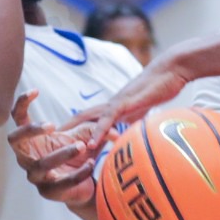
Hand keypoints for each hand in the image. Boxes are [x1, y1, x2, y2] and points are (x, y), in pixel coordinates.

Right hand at [8, 91, 97, 206]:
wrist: (82, 182)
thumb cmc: (77, 153)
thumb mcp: (85, 135)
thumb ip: (96, 127)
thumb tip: (114, 129)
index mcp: (31, 139)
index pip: (18, 119)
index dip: (21, 104)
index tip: (36, 90)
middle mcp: (27, 156)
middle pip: (15, 140)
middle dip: (31, 131)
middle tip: (51, 125)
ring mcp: (35, 175)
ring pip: (41, 164)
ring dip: (61, 154)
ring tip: (81, 146)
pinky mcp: (48, 192)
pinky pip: (60, 182)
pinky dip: (77, 173)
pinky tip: (90, 164)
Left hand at [65, 63, 188, 149]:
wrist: (172, 70)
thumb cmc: (161, 87)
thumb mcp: (146, 108)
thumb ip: (137, 121)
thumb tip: (134, 135)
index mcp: (115, 106)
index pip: (89, 119)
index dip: (74, 130)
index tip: (60, 143)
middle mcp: (111, 104)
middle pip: (81, 118)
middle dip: (64, 132)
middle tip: (47, 147)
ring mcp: (117, 102)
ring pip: (89, 119)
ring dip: (74, 134)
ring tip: (59, 149)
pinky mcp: (126, 103)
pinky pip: (108, 119)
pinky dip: (98, 132)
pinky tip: (91, 144)